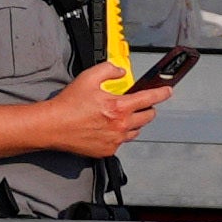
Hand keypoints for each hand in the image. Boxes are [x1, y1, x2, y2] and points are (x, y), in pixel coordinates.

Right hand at [38, 64, 168, 157]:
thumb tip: (121, 72)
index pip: (149, 99)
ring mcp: (115, 141)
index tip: (168, 91)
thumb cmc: (69, 104)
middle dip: (147, 108)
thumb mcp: (89, 77)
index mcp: (119, 107)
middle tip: (139, 104)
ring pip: (136, 131)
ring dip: (134, 123)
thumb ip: (109, 70)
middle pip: (147, 117)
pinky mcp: (107, 151)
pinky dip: (120, 135)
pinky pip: (122, 142)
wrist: (53, 126)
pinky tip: (108, 128)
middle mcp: (120, 126)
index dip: (161, 93)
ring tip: (121, 116)